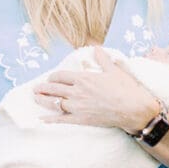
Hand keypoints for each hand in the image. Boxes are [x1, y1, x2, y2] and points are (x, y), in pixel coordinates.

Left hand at [34, 48, 157, 132]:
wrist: (133, 109)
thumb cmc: (125, 88)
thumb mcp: (114, 69)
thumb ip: (102, 58)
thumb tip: (96, 48)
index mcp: (83, 78)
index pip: (61, 76)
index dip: (53, 77)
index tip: (50, 78)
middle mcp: (77, 92)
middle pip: (54, 89)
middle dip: (43, 88)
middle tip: (35, 88)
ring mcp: (78, 107)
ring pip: (54, 103)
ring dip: (43, 100)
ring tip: (36, 99)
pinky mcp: (81, 119)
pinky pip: (61, 119)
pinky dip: (50, 119)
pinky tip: (42, 119)